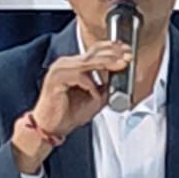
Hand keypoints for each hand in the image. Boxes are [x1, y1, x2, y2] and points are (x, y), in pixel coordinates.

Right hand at [12, 41, 130, 171]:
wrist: (50, 128)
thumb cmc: (67, 114)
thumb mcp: (94, 99)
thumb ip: (105, 88)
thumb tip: (119, 80)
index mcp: (73, 65)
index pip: (94, 51)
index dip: (112, 49)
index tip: (126, 51)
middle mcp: (65, 64)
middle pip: (93, 53)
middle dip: (113, 54)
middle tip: (127, 57)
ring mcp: (59, 70)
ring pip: (87, 61)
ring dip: (106, 63)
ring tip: (120, 65)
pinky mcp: (56, 80)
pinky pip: (79, 77)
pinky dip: (91, 85)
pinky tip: (96, 95)